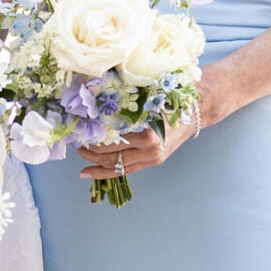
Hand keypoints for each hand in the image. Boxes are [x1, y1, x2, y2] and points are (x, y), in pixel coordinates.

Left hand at [75, 63, 229, 184]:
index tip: (77, 131)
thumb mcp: (147, 97)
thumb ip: (125, 103)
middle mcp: (150, 148)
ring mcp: (152, 157)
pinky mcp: (153, 162)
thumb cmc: (170, 98)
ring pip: (115, 165)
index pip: (111, 139)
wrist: (196, 110)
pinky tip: (88, 173)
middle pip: (110, 154)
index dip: (91, 137)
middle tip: (73, 142)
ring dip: (93, 162)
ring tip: (79, 155)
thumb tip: (94, 101)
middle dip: (88, 150)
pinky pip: (124, 171)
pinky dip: (105, 172)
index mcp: (147, 132)